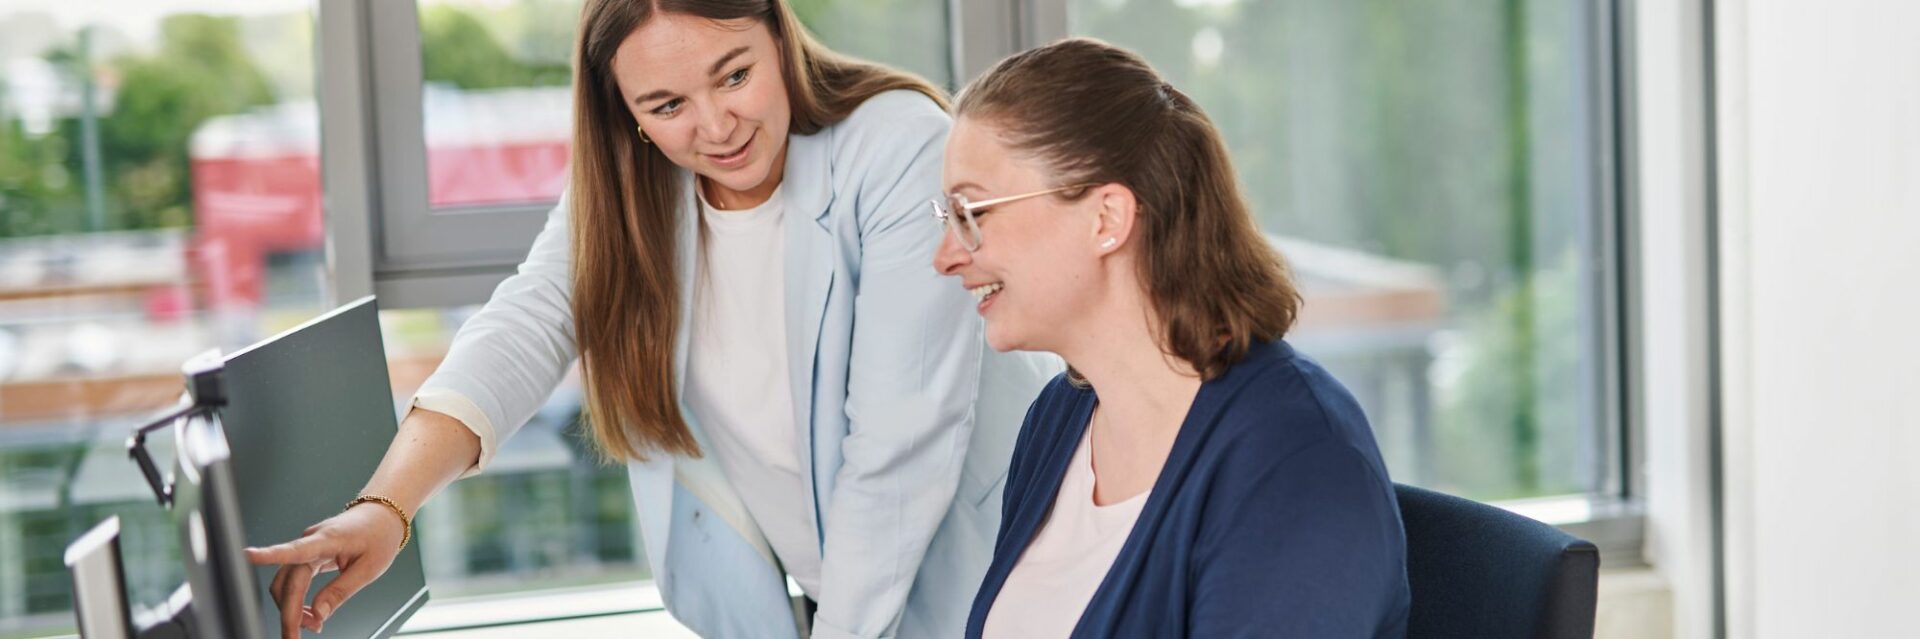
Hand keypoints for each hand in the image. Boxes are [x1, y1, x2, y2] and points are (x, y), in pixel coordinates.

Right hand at [245, 503, 405, 636]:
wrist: (383, 515)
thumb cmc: (379, 536)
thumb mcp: (369, 568)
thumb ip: (341, 591)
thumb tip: (319, 613)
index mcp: (328, 539)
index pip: (295, 550)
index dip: (269, 554)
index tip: (248, 556)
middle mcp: (312, 540)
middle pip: (289, 581)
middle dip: (289, 613)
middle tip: (293, 638)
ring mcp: (308, 546)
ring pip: (287, 582)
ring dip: (292, 607)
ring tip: (311, 625)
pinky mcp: (308, 553)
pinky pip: (294, 579)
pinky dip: (298, 599)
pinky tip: (310, 613)